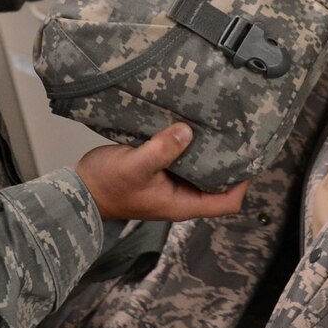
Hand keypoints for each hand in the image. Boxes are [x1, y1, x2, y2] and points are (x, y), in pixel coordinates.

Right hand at [73, 123, 248, 221]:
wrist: (78, 189)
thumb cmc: (106, 185)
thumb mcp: (135, 167)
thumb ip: (161, 151)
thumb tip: (187, 132)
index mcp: (183, 203)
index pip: (227, 202)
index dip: (242, 184)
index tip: (248, 157)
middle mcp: (182, 195)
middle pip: (219, 184)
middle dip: (230, 162)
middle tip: (239, 133)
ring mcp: (172, 183)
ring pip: (202, 168)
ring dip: (210, 151)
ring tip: (221, 124)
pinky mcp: (161, 169)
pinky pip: (184, 157)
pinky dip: (191, 144)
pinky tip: (194, 123)